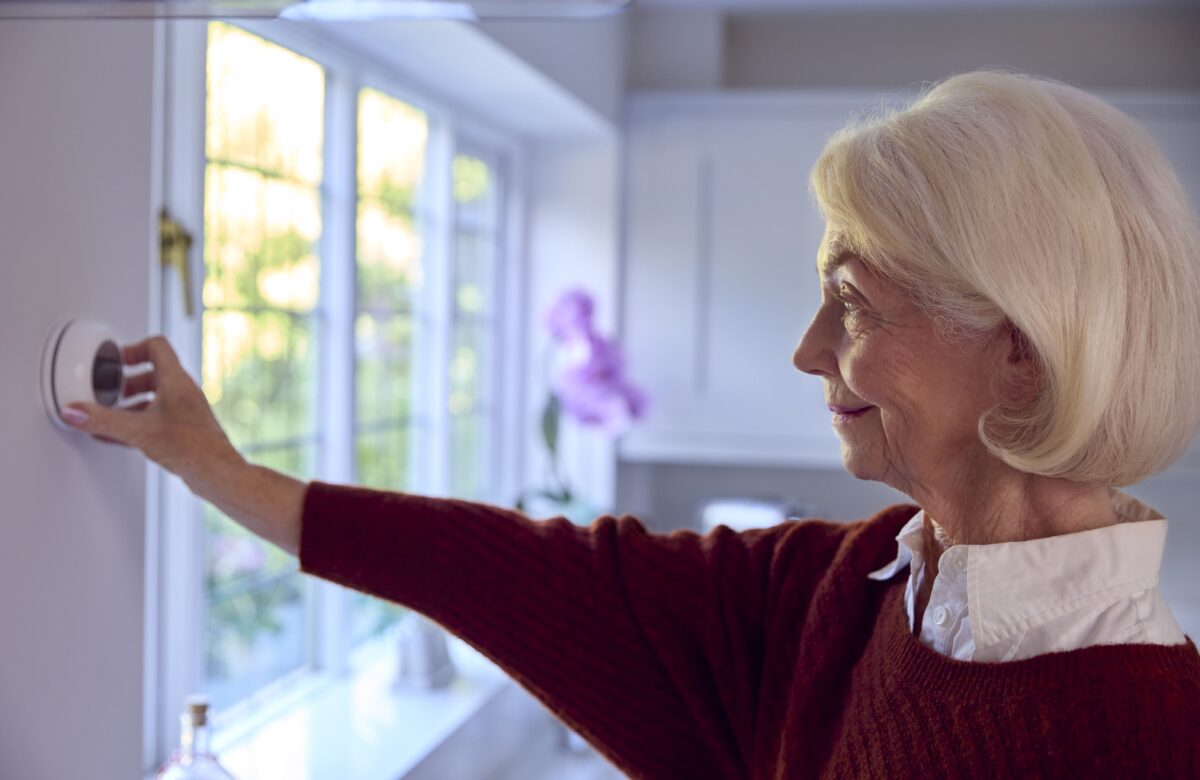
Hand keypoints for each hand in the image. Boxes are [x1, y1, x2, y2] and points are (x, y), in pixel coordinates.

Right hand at [61, 334, 243, 487]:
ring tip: (110, 415)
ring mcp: (186, 411)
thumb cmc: (193, 447)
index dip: (132, 349)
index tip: (114, 362)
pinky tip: (117, 436)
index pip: (156, 347)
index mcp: (176, 381)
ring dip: (130, 404)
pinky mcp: (184, 430)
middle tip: (109, 391)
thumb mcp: (138, 430)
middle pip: (152, 374)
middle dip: (126, 382)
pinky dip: (137, 422)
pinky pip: (156, 419)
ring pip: (154, 398)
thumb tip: (75, 411)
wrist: (217, 472)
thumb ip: (103, 420)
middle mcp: (183, 392)